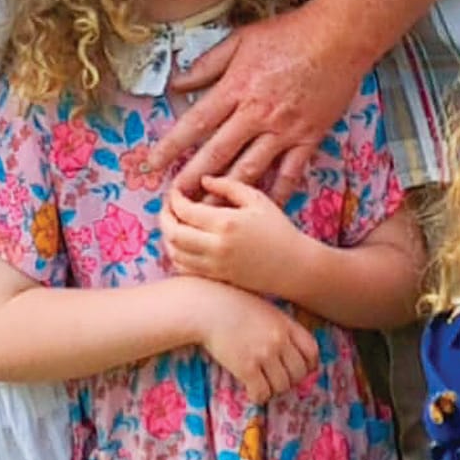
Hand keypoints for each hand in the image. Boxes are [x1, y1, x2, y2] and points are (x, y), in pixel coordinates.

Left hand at [152, 6, 362, 195]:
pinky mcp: (308, 138)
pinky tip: (260, 209)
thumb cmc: (290, 34)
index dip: (171, 146)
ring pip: (249, 169)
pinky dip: (276, 193)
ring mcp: (284, 129)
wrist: (340, 37)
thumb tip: (177, 84)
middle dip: (192, 179)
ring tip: (207, 215)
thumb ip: (207, 64)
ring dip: (226, 194)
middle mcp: (257, 114)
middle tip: (173, 200)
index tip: (152, 164)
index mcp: (237, 88)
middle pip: (218, 153)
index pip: (196, 122)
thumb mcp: (241, 39)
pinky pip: (290, 173)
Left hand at [164, 172, 305, 297]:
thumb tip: (203, 180)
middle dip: (164, 217)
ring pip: (175, 253)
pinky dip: (177, 256)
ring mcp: (215, 266)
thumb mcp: (257, 199)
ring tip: (173, 224)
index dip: (174, 199)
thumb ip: (229, 185)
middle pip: (173, 233)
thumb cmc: (278, 229)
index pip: (185, 210)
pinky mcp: (217, 279)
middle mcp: (216, 246)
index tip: (175, 192)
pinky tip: (183, 245)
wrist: (294, 266)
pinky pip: (185, 269)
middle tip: (167, 208)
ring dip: (168, 237)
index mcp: (226, 222)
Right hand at [188, 280, 321, 402]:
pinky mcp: (246, 367)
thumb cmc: (233, 305)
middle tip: (277, 380)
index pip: (312, 352)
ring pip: (282, 386)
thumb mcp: (265, 310)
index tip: (299, 370)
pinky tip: (251, 390)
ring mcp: (264, 354)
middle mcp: (279, 340)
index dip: (308, 365)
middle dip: (290, 380)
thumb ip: (280, 327)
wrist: (206, 307)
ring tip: (263, 384)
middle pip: (299, 373)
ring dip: (274, 389)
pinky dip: (259, 396)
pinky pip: (262, 393)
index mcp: (286, 324)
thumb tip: (290, 349)